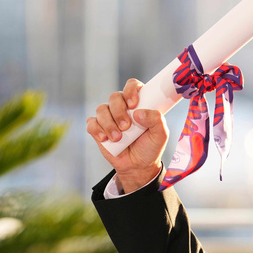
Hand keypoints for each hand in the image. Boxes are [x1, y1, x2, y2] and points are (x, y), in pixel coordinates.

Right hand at [86, 78, 169, 193]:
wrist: (138, 166)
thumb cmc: (150, 147)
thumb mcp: (160, 135)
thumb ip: (156, 120)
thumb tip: (138, 112)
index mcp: (138, 103)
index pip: (132, 86)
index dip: (130, 91)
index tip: (133, 104)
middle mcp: (122, 107)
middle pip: (114, 97)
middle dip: (119, 111)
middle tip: (126, 127)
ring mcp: (109, 117)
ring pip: (101, 109)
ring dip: (109, 124)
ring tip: (118, 138)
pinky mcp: (98, 129)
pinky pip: (91, 123)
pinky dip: (97, 130)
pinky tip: (105, 139)